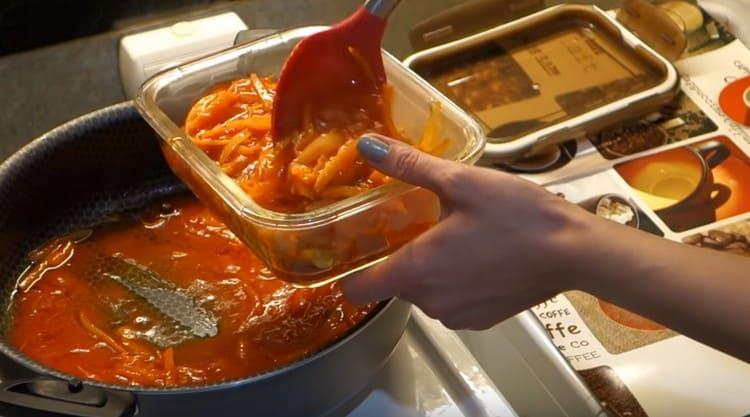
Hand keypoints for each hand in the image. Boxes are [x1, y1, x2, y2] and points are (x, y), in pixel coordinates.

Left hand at [342, 134, 593, 329]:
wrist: (574, 251)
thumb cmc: (517, 215)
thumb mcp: (461, 181)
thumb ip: (408, 165)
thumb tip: (366, 144)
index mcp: (416, 270)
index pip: (356, 289)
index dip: (348, 270)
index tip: (356, 246)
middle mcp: (430, 302)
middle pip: (393, 284)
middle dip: (401, 255)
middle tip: (421, 222)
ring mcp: (457, 316)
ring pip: (424, 292)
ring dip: (430, 268)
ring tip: (456, 235)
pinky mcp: (481, 321)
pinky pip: (450, 302)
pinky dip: (455, 282)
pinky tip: (479, 256)